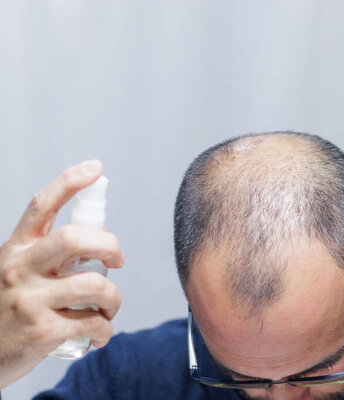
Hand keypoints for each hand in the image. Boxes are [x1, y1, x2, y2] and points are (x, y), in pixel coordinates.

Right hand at [0, 160, 124, 388]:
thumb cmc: (6, 311)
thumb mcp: (15, 273)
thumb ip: (50, 255)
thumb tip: (100, 237)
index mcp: (14, 250)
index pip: (41, 206)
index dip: (69, 182)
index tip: (95, 168)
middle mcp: (19, 270)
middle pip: (73, 239)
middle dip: (109, 245)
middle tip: (117, 260)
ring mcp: (29, 301)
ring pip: (94, 285)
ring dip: (114, 297)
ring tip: (109, 306)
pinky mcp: (42, 332)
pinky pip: (93, 323)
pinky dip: (106, 329)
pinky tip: (99, 333)